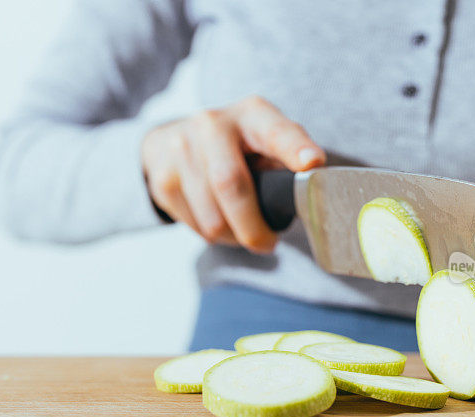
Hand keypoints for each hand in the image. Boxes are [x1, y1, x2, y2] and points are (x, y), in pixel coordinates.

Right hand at [141, 95, 325, 253]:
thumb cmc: (237, 148)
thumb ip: (286, 162)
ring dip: (233, 237)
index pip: (275, 131)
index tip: (312, 162)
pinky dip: (212, 235)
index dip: (294, 147)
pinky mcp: (162, 177)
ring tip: (243, 232)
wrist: (172, 140)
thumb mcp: (264, 143)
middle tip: (267, 244)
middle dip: (252, 227)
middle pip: (230, 184)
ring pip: (211, 217)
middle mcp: (212, 124)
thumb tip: (307, 195)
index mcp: (251, 115)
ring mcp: (181, 149)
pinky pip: (194, 225)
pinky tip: (219, 222)